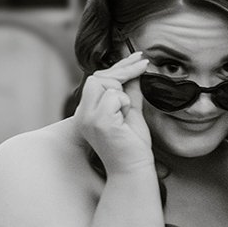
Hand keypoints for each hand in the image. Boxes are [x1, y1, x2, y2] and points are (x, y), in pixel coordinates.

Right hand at [74, 53, 154, 176]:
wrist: (134, 170)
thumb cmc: (133, 146)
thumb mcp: (131, 112)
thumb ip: (131, 92)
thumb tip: (136, 71)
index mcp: (88, 111)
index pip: (98, 80)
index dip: (118, 66)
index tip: (138, 56)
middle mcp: (83, 114)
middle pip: (98, 77)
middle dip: (123, 71)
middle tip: (144, 65)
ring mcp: (88, 118)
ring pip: (105, 84)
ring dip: (123, 94)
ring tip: (126, 113)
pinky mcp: (99, 122)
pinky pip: (113, 97)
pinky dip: (124, 104)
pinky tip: (124, 120)